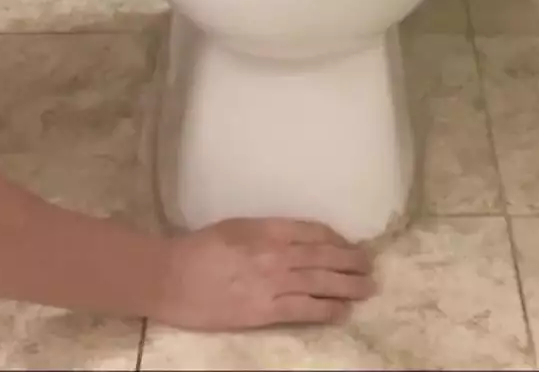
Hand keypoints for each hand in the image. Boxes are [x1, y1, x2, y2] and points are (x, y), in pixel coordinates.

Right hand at [151, 218, 376, 330]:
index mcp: (268, 228)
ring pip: (322, 282)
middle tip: (369, 266)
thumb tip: (295, 240)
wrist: (169, 276)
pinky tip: (342, 311)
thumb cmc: (197, 249)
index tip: (349, 246)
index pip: (315, 232)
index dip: (338, 240)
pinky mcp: (264, 310)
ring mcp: (272, 282)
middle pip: (325, 256)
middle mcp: (276, 252)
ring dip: (349, 285)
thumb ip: (267, 231)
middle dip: (352, 261)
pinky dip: (328, 310)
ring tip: (367, 288)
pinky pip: (305, 310)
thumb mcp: (236, 227)